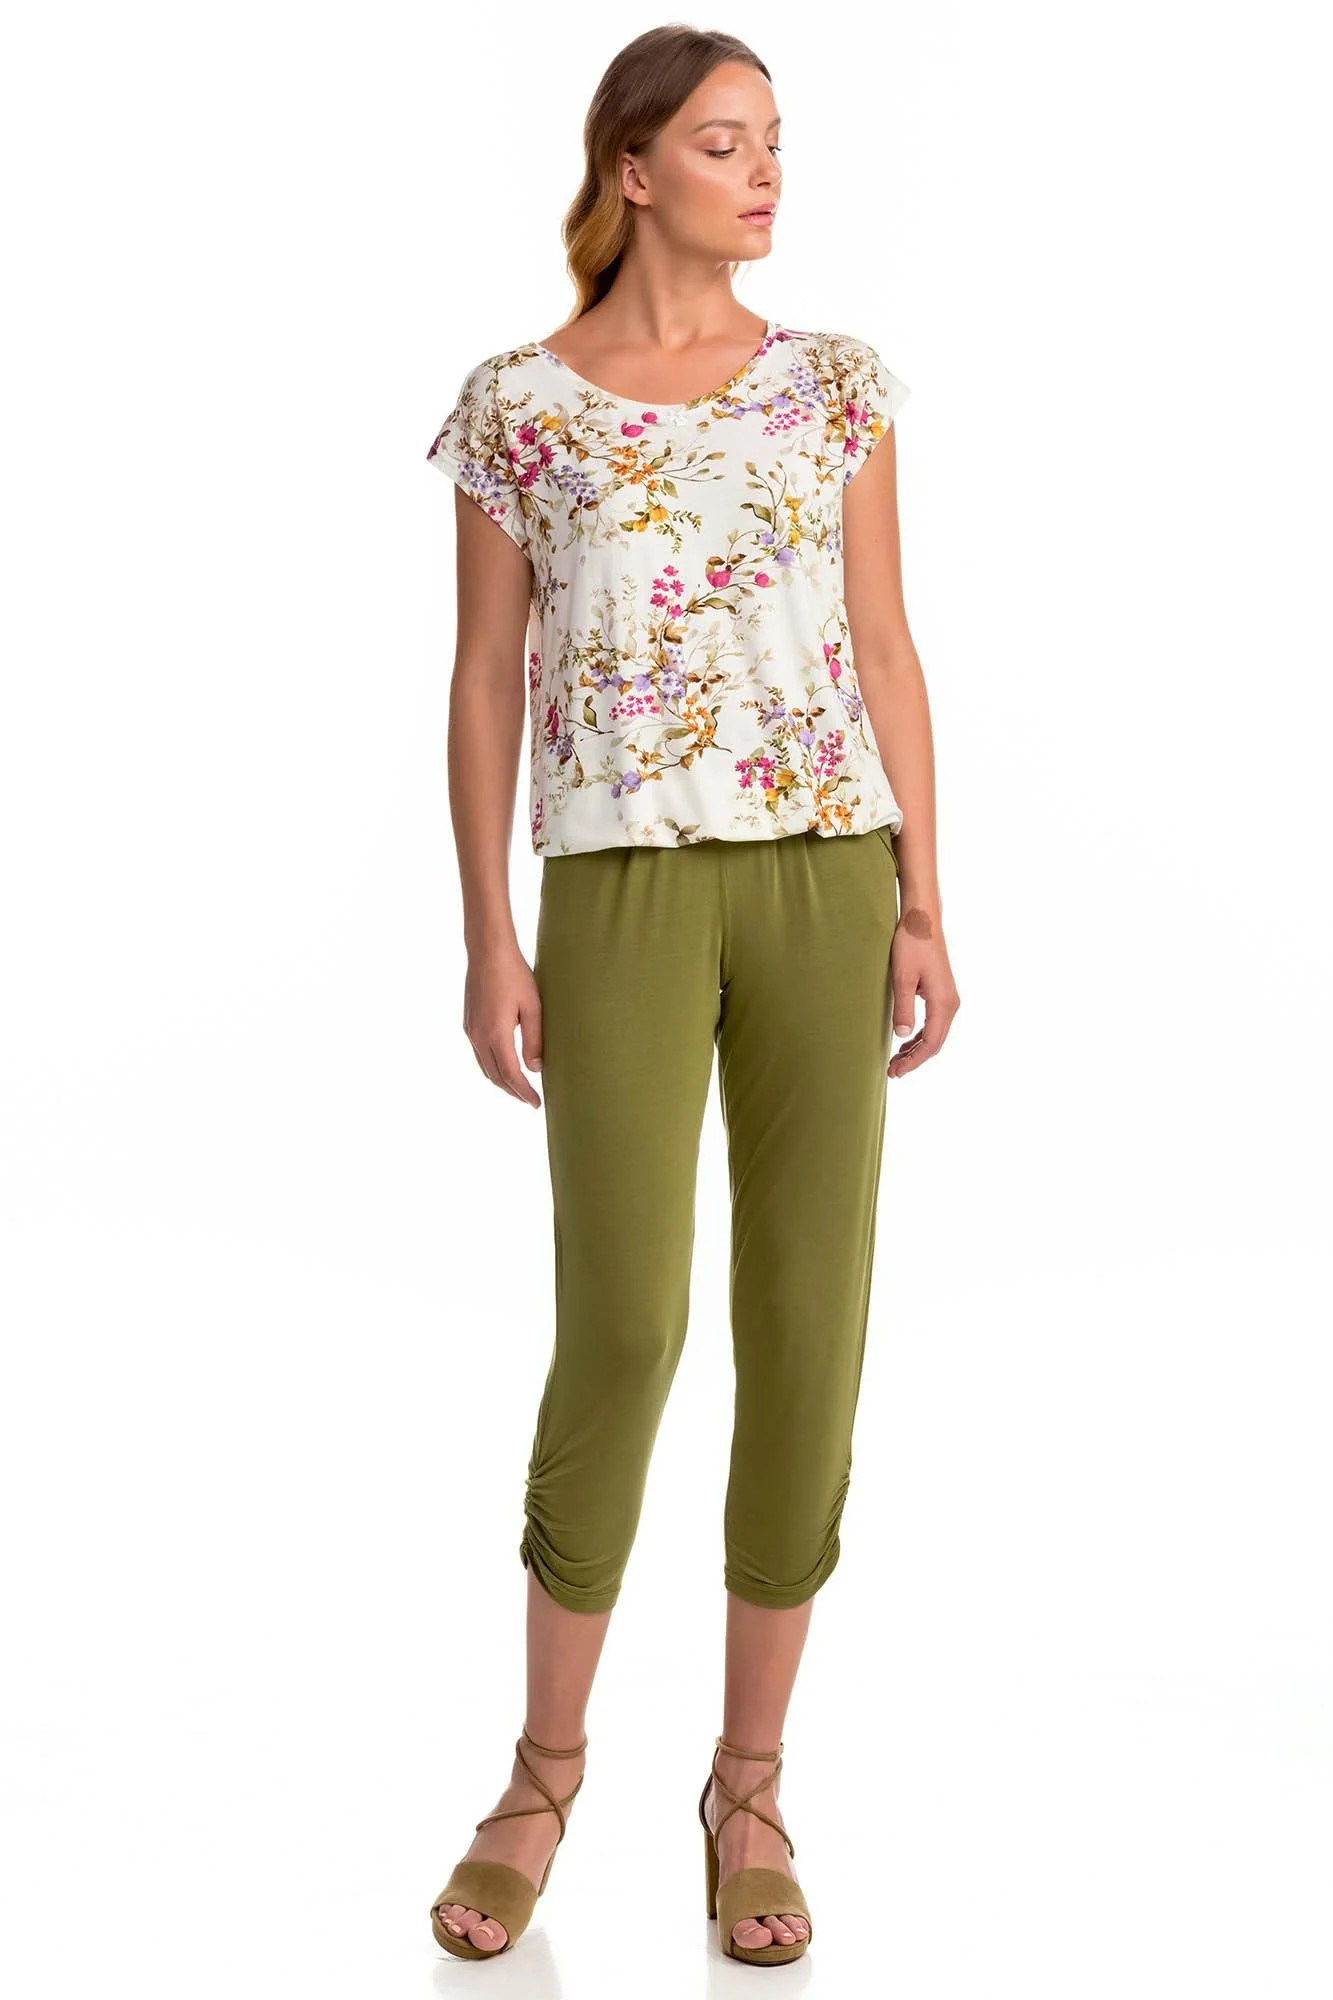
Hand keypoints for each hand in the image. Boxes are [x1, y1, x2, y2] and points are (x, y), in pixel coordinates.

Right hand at [463, 941, 543, 1106]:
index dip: (524, 1092)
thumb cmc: (514, 975)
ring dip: (501, 1081)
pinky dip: (492, 1066)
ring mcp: (471, 1030)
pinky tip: (504, 1064)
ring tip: (519, 1087)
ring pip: (485, 1067)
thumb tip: (536, 1068)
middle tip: (530, 1100)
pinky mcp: (469, 1023)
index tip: (536, 1103)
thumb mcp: (532, 1007)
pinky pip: (479, 1054)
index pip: (511, 1074)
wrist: (487, 951)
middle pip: (495, 1076)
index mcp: (496, 1033)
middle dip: (512, 1091)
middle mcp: (479, 1036)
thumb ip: (535, 1040)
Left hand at [888, 913, 958, 1077]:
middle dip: (914, 1059)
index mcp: (943, 1002)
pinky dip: (920, 1036)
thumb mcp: (902, 977)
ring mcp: (948, 998)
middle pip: (935, 1042)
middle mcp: (951, 1003)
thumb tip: (901, 1035)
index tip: (895, 1072)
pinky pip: (934, 1023)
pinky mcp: (941, 993)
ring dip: (916, 1049)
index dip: (913, 1061)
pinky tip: (905, 1041)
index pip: (930, 1043)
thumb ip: (903, 1008)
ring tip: (896, 1061)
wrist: (922, 920)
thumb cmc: (911, 944)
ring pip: (935, 1034)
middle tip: (892, 1072)